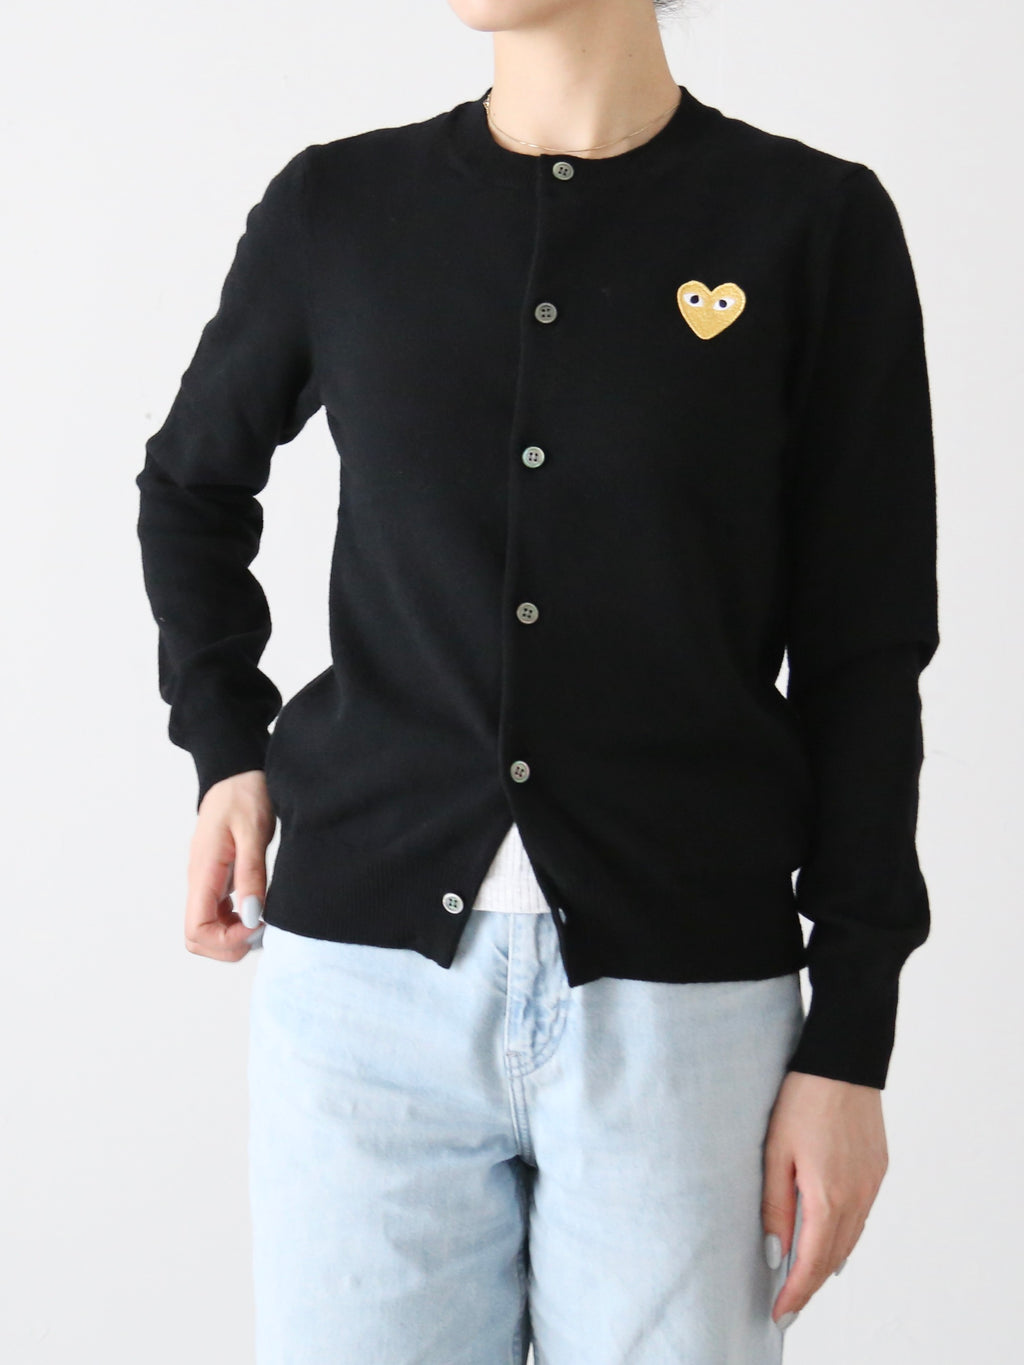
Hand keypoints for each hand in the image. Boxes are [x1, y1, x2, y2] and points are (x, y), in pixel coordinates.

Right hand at [184, 769, 276, 960]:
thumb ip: (251, 874)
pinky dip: (237, 923)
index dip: (226, 941)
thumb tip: (252, 917)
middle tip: (265, 929)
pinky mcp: (218, 880)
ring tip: (266, 920)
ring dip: (234, 936)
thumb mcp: (253, 831)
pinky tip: (260, 910)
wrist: (237, 772)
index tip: (258, 926)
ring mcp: (207, 883)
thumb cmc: (245, 795)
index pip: (196, 930)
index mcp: (203, 872)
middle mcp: (199, 882)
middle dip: (230, 945)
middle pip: (198, 938)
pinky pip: (219, 915)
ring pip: (208, 930)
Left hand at [762, 1070, 888, 1325]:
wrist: (843, 1061)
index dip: (795, 1294)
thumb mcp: (775, 1151)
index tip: (779, 1315)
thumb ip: (775, 1205)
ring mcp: (871, 1184)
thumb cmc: (800, 1100)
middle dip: (810, 1286)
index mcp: (828, 1197)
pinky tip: (831, 1241)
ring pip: (850, 1239)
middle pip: (832, 1258)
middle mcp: (856, 1198)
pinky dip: (845, 1237)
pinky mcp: (878, 1169)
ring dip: (827, 1263)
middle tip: (787, 1306)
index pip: (811, 1263)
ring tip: (804, 1280)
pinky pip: (861, 1216)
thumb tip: (774, 1254)